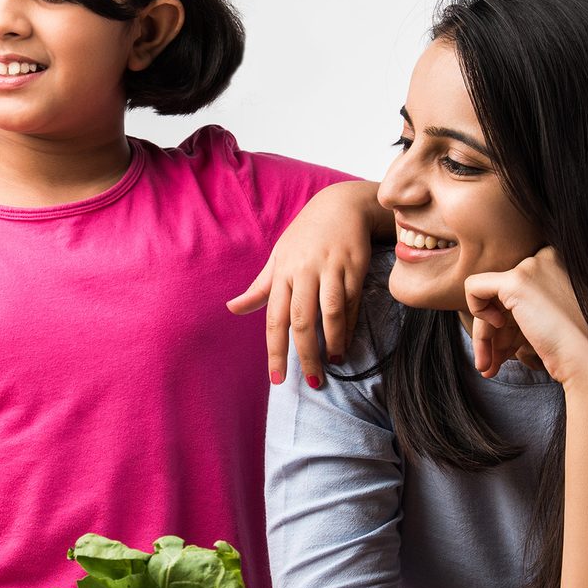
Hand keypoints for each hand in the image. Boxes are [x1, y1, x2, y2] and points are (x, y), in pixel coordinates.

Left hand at [226, 183, 374, 386]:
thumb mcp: (278, 258)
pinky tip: (346, 342)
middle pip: (302, 320)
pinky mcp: (355, 267)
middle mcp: (304, 271)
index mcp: (282, 272)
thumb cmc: (305, 236)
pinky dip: (349, 326)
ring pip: (330, 313)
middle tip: (312, 382)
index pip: (274, 318)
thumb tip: (231, 309)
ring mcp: (331, 269)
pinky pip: (351, 303)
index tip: (277, 379)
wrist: (341, 205)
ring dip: (332, 342)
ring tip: (333, 363)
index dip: (275, 351)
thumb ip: (259, 288)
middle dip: (305, 355)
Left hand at [463, 246, 587, 384]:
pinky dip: (475, 312)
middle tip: (491, 364)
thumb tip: (493, 316)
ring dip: (485, 336)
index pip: (518, 290)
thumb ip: (528, 309)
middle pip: (503, 294)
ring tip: (487, 367)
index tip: (512, 348)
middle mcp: (546, 257)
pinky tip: (493, 335)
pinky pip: (473, 287)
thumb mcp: (552, 318)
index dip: (510, 322)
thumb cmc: (577, 347)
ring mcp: (532, 267)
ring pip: (489, 297)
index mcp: (559, 262)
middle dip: (494, 332)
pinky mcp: (516, 281)